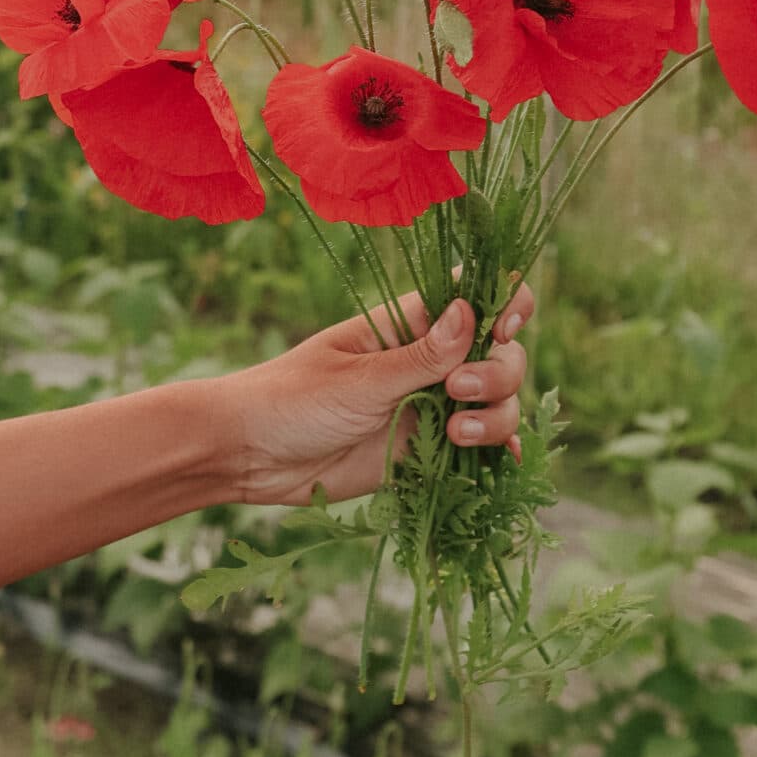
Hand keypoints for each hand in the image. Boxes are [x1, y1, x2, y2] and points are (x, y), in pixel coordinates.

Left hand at [220, 287, 536, 508]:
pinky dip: (496, 450)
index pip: (475, 295)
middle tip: (456, 392)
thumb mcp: (358, 378)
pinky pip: (477, 446)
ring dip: (496, 416)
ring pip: (496, 401)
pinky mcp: (426, 450)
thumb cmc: (293, 399)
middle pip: (500, 353)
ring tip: (458, 436)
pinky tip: (501, 461)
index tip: (503, 329)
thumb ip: (419, 357)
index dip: (506, 304)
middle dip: (497, 373)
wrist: (251, 454)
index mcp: (411, 323)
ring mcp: (431, 405)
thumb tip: (469, 310)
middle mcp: (429, 360)